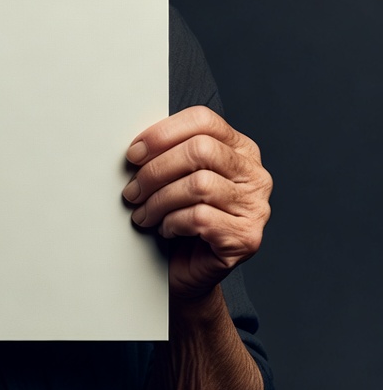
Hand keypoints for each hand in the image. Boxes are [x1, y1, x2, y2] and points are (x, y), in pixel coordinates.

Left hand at [122, 105, 271, 299]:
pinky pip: (201, 218)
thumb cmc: (180, 215)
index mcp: (239, 148)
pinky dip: (172, 222)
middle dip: (156, 169)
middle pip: (200, 150)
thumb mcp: (176, 175)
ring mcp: (256, 207)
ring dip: (159, 200)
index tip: (134, 153)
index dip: (163, 133)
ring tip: (143, 213)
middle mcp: (254, 174)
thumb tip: (138, 145)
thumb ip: (169, 152)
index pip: (203, 120)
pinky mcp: (247, 238)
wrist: (188, 268)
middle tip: (133, 189)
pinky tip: (165, 229)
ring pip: (199, 185)